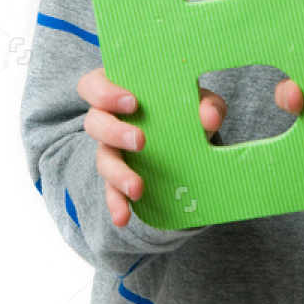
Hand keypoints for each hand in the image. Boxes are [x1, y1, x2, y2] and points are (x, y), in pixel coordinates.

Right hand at [76, 66, 303, 227]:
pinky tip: (123, 217)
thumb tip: (209, 117)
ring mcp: (111, 150)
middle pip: (94, 122)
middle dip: (114, 132)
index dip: (104, 92)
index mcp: (118, 91)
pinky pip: (111, 191)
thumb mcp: (199, 102)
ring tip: (138, 188)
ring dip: (118, 174)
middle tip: (141, 141)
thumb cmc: (185, 109)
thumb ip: (206, 104)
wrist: (188, 139)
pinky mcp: (118, 177)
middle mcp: (108, 120)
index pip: (93, 86)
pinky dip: (116, 204)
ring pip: (102, 160)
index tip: (131, 102)